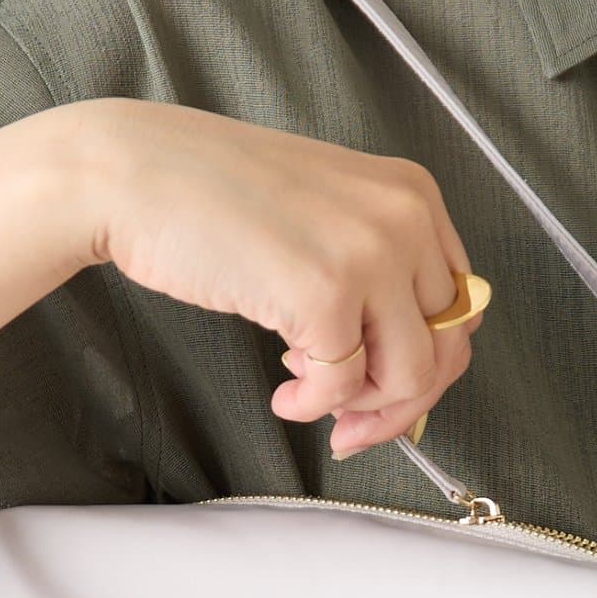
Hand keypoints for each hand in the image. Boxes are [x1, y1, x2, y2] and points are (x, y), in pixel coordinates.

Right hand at [76, 98, 484, 455]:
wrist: (136, 175)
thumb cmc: (213, 196)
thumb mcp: (325, 216)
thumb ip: (373, 271)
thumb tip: (398, 364)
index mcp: (412, 195)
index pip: (460, 305)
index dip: (429, 362)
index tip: (386, 388)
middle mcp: (404, 219)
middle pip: (446, 347)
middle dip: (401, 400)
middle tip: (355, 422)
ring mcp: (369, 255)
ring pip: (411, 375)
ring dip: (361, 409)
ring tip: (312, 400)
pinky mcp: (324, 294)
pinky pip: (342, 388)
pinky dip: (313, 407)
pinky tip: (283, 395)